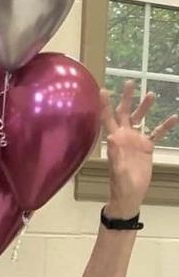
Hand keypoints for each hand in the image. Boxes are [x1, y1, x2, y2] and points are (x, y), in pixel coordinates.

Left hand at [100, 80, 177, 217]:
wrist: (130, 194)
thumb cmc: (121, 185)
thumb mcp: (118, 171)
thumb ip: (115, 155)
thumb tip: (111, 137)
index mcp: (114, 140)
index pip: (108, 119)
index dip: (105, 105)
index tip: (103, 90)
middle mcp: (124, 137)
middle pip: (124, 113)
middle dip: (126, 98)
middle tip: (130, 82)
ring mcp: (135, 141)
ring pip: (140, 119)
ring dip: (145, 107)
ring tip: (152, 94)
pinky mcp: (146, 147)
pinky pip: (156, 133)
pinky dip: (164, 125)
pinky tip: (174, 117)